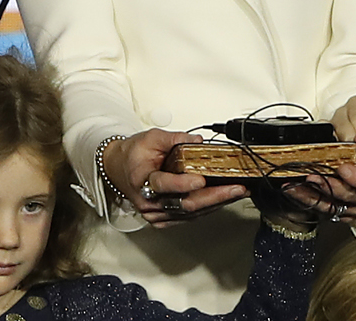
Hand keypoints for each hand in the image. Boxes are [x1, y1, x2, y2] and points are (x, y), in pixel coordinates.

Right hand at [103, 131, 248, 226]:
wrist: (119, 168)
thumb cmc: (133, 154)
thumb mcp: (150, 138)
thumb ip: (175, 139)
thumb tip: (198, 141)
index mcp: (141, 180)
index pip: (164, 184)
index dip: (183, 184)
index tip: (201, 179)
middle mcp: (149, 201)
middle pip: (184, 204)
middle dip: (214, 196)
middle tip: (235, 188)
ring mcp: (157, 213)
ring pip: (191, 213)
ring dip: (216, 203)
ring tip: (236, 192)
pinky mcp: (165, 218)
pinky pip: (190, 216)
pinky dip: (208, 208)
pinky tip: (222, 200)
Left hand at [295, 134, 355, 223]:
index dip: (355, 177)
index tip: (342, 168)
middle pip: (346, 195)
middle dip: (327, 185)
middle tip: (310, 175)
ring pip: (333, 207)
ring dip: (311, 197)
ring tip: (292, 188)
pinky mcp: (347, 213)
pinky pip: (328, 211)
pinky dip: (312, 203)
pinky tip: (296, 194)